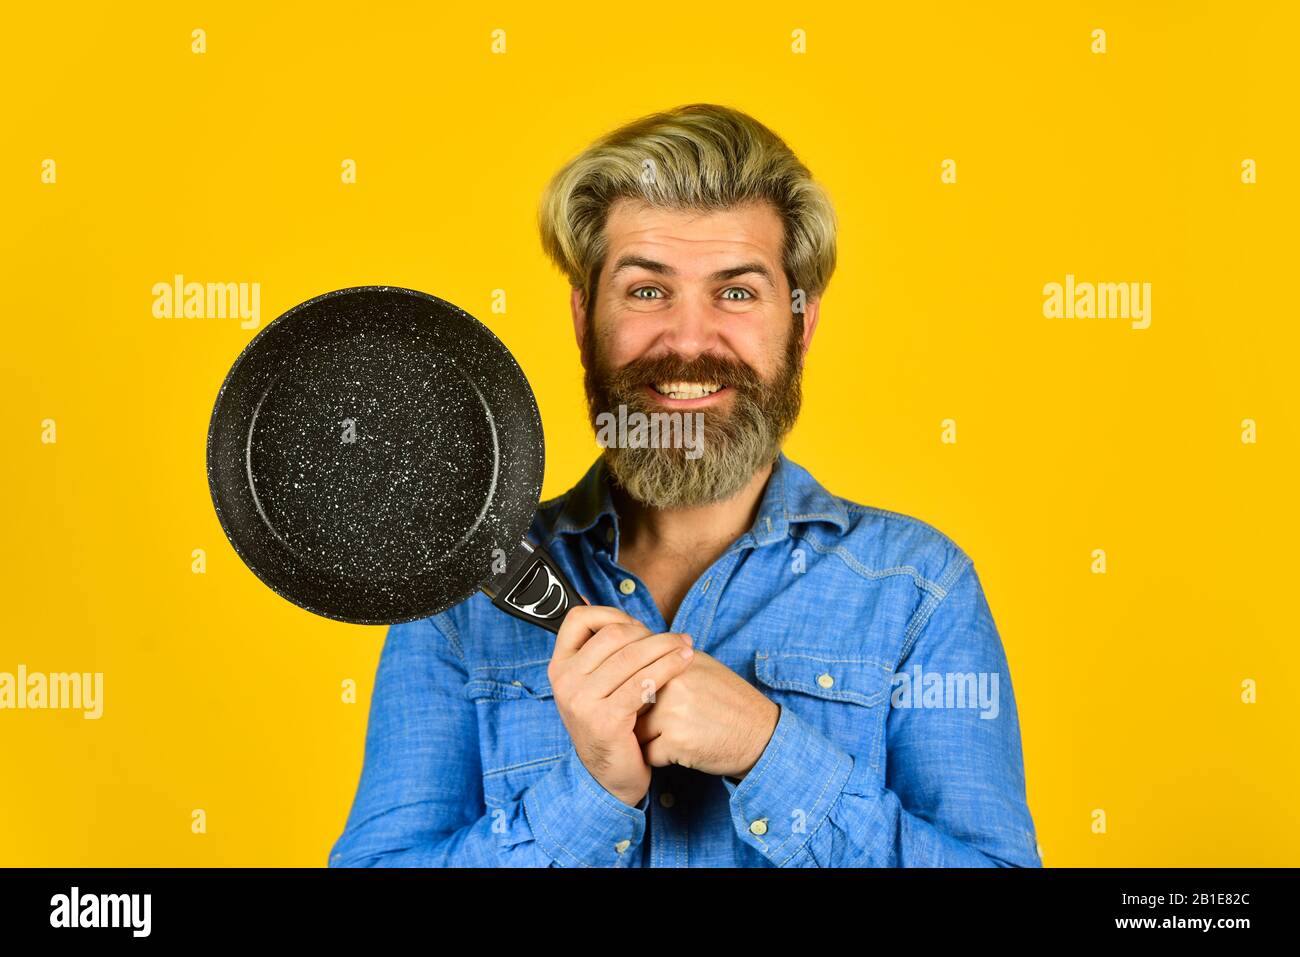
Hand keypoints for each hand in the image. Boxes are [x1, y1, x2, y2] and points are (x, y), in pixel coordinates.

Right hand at [548, 604, 695, 806]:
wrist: (611, 777)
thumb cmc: (610, 725)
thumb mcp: (594, 686)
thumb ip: (601, 653)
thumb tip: (614, 611)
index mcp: (560, 667)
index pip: (579, 619)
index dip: (612, 614)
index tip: (638, 625)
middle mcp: (565, 681)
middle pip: (614, 635)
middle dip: (650, 632)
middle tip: (675, 638)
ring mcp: (582, 701)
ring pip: (632, 655)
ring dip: (666, 646)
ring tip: (687, 646)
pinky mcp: (606, 719)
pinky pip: (643, 682)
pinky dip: (669, 667)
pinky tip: (685, 663)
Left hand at [634, 649, 779, 778]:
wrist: (762, 735)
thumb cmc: (731, 702)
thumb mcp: (703, 667)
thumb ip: (669, 660)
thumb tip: (633, 655)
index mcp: (677, 661)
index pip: (633, 673)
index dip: (635, 692)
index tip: (648, 702)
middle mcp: (673, 683)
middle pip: (630, 703)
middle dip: (639, 716)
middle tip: (663, 723)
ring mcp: (673, 713)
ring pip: (635, 730)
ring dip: (649, 739)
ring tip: (676, 736)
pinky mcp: (676, 743)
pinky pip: (648, 754)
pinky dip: (661, 758)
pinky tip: (683, 751)